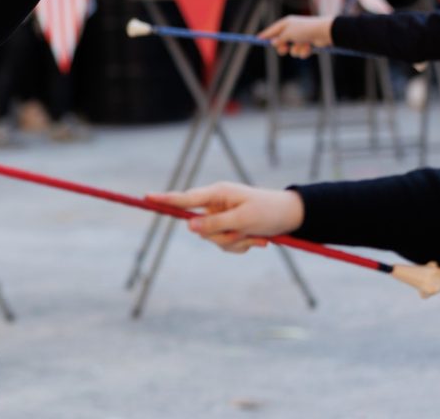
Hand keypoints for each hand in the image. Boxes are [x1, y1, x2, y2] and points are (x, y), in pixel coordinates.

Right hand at [148, 182, 304, 253]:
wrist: (292, 217)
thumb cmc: (268, 211)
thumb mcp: (243, 219)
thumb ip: (215, 223)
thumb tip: (189, 226)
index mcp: (217, 193)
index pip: (185, 198)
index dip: (165, 199)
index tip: (147, 197)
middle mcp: (215, 204)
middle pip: (201, 228)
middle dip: (222, 236)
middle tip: (245, 234)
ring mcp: (222, 217)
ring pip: (213, 240)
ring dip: (235, 243)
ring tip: (256, 236)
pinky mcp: (230, 228)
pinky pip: (225, 245)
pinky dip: (241, 246)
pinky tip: (257, 240)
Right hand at [259, 14, 332, 57]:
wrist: (324, 32)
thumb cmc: (305, 29)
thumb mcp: (288, 33)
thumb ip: (279, 39)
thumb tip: (273, 43)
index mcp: (286, 23)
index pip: (272, 30)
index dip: (265, 35)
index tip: (257, 40)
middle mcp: (292, 30)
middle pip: (281, 42)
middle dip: (282, 47)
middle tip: (284, 49)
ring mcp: (300, 38)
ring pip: (291, 50)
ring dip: (296, 50)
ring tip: (302, 45)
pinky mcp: (307, 44)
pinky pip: (300, 52)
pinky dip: (304, 51)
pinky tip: (309, 47)